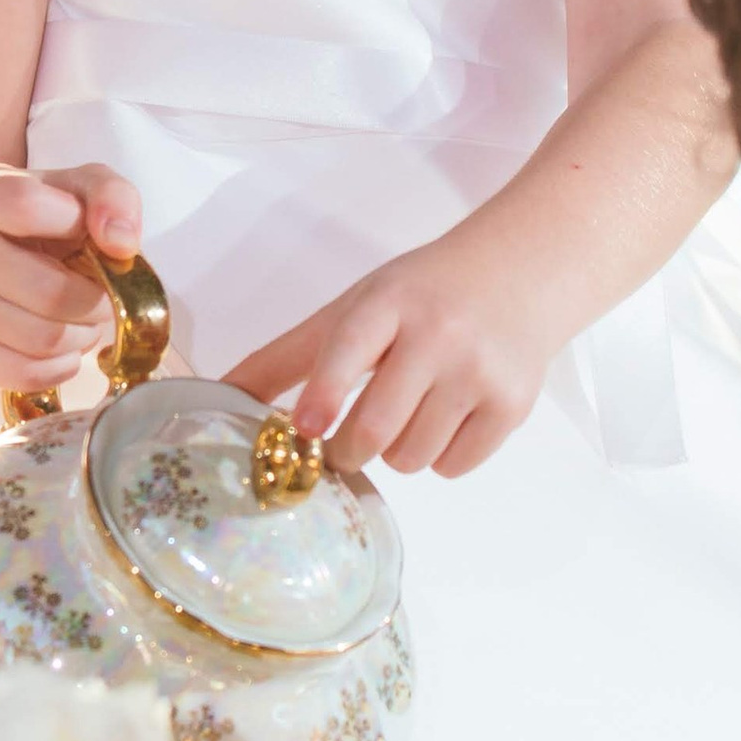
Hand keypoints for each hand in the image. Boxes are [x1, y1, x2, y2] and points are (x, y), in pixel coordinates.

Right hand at [0, 161, 140, 394]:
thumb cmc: (49, 218)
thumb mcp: (83, 188)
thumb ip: (112, 197)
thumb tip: (121, 244)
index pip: (25, 206)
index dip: (77, 225)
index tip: (94, 235)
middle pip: (49, 293)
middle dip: (96, 301)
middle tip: (103, 294)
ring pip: (43, 339)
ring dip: (83, 334)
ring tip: (83, 317)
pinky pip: (25, 374)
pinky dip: (61, 366)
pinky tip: (65, 345)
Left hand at [230, 228, 547, 477]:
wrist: (520, 273)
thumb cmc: (423, 294)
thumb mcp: (355, 307)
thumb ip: (288, 356)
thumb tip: (220, 399)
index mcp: (389, 302)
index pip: (351, 348)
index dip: (326, 392)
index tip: (305, 427)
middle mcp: (439, 334)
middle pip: (377, 427)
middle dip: (350, 448)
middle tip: (346, 442)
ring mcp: (480, 371)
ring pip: (412, 457)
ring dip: (397, 452)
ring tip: (410, 412)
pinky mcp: (512, 405)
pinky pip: (452, 467)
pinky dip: (439, 457)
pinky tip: (446, 417)